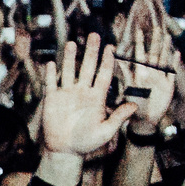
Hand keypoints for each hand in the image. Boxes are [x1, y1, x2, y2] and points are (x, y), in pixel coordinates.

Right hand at [37, 33, 135, 158]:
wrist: (65, 151)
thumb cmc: (87, 143)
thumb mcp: (106, 131)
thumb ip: (118, 117)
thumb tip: (134, 105)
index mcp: (97, 97)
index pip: (104, 74)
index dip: (107, 61)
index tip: (111, 47)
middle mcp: (82, 91)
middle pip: (87, 67)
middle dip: (91, 51)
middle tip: (94, 34)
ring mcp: (66, 94)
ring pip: (68, 70)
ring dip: (69, 57)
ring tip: (72, 43)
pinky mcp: (52, 99)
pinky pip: (51, 83)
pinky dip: (50, 74)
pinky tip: (50, 63)